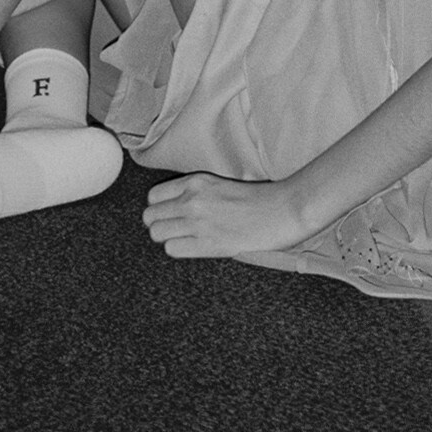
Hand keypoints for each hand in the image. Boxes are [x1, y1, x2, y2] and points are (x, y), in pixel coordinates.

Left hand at [142, 171, 313, 258]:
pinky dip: (180, 250)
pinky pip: (172, 249)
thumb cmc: (257, 198)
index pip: (153, 197)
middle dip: (160, 225)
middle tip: (176, 230)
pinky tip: (195, 247)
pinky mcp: (207, 243)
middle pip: (150, 217)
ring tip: (185, 239)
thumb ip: (195, 193)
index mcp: (195, 181)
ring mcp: (198, 222)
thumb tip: (175, 208)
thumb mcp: (220, 184)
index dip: (160, 209)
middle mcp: (191, 199)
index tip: (169, 214)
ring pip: (157, 234)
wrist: (282, 209)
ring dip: (168, 238)